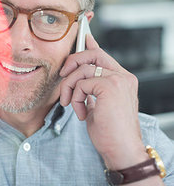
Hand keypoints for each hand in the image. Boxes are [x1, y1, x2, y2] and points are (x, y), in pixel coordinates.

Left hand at [59, 34, 147, 168]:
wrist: (121, 150)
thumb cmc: (109, 132)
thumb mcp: (96, 105)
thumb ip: (90, 88)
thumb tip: (77, 76)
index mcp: (122, 80)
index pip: (103, 55)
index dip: (90, 44)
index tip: (82, 35)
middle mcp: (123, 76)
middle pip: (93, 54)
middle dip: (72, 61)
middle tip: (63, 75)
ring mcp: (118, 80)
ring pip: (82, 69)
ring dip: (69, 86)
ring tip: (71, 104)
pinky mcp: (110, 86)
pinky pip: (81, 83)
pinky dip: (76, 98)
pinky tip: (80, 113)